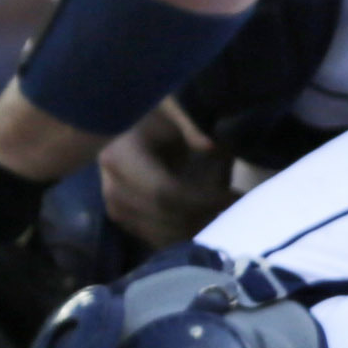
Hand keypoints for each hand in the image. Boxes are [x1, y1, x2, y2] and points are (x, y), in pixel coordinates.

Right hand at [99, 97, 238, 250]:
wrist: (133, 128)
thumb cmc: (155, 116)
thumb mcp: (172, 109)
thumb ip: (190, 124)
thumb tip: (209, 147)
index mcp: (118, 157)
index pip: (164, 192)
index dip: (203, 199)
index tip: (235, 195)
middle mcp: (111, 186)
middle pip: (166, 216)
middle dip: (206, 215)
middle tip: (237, 207)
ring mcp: (114, 206)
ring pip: (164, 233)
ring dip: (198, 227)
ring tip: (223, 211)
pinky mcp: (122, 218)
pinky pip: (157, 238)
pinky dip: (184, 233)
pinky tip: (205, 218)